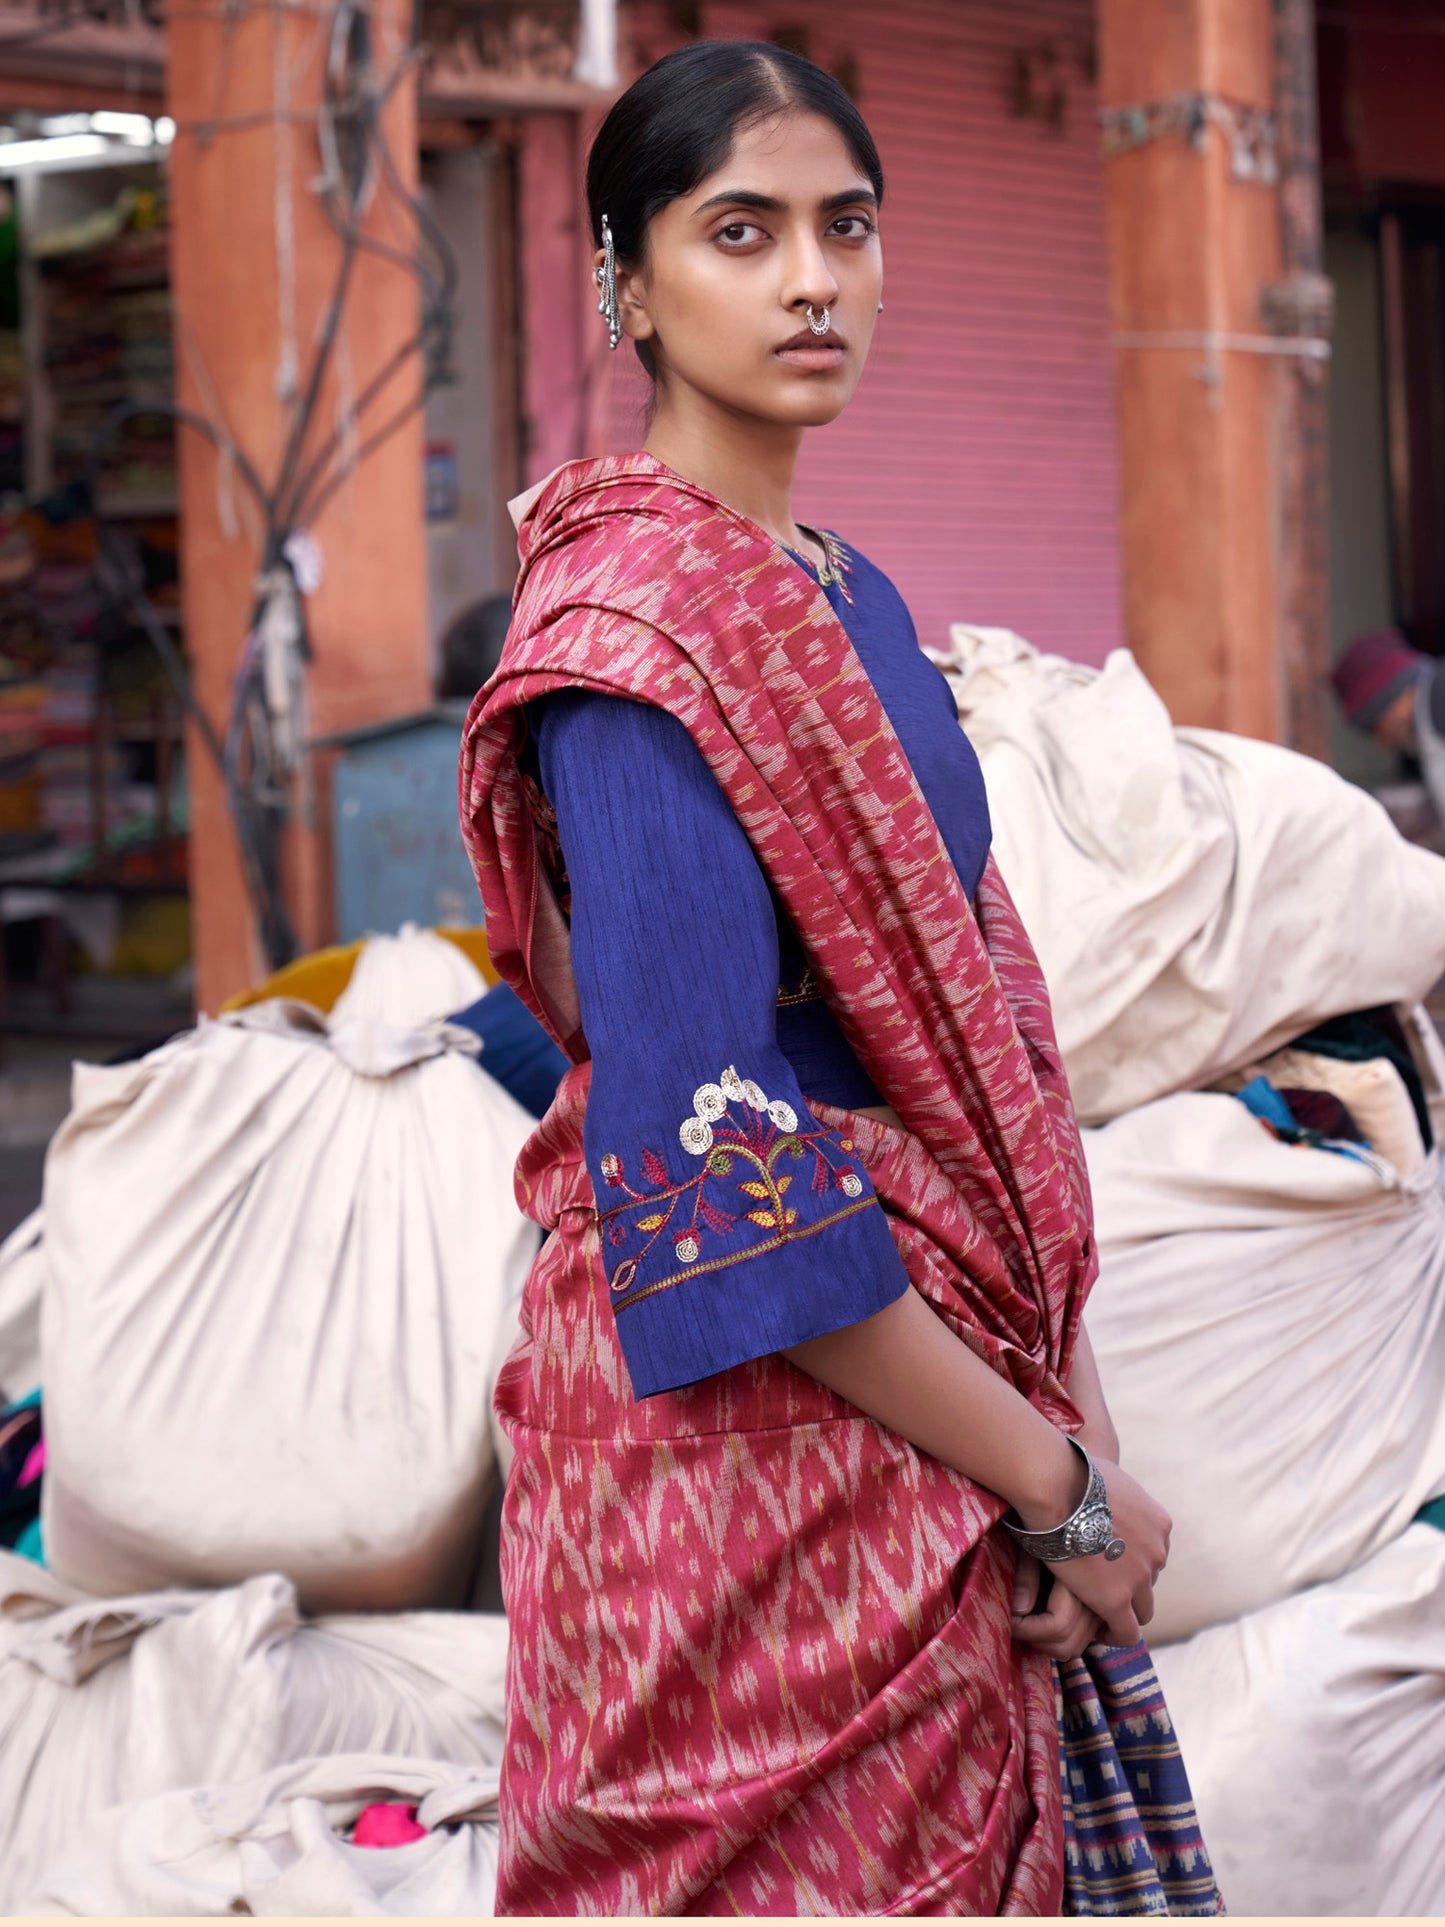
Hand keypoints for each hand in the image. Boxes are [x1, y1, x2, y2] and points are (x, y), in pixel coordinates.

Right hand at [1017, 1453, 1171, 1649]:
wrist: (1058, 1485)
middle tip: (1100, 1589)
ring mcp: (1141, 1578)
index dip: (1130, 1560)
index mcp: (1159, 1523)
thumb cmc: (1071, 1472)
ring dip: (1124, 1613)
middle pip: (1150, 1581)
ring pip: (1143, 1610)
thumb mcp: (1109, 1474)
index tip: (1108, 1564)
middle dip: (1129, 1586)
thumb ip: (1114, 1492)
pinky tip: (1096, 1632)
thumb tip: (1095, 1480)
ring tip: (1098, 1615)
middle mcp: (1157, 1552)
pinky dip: (1114, 1635)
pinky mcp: (1118, 1600)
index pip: (1152, 1552)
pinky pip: (1126, 1632)